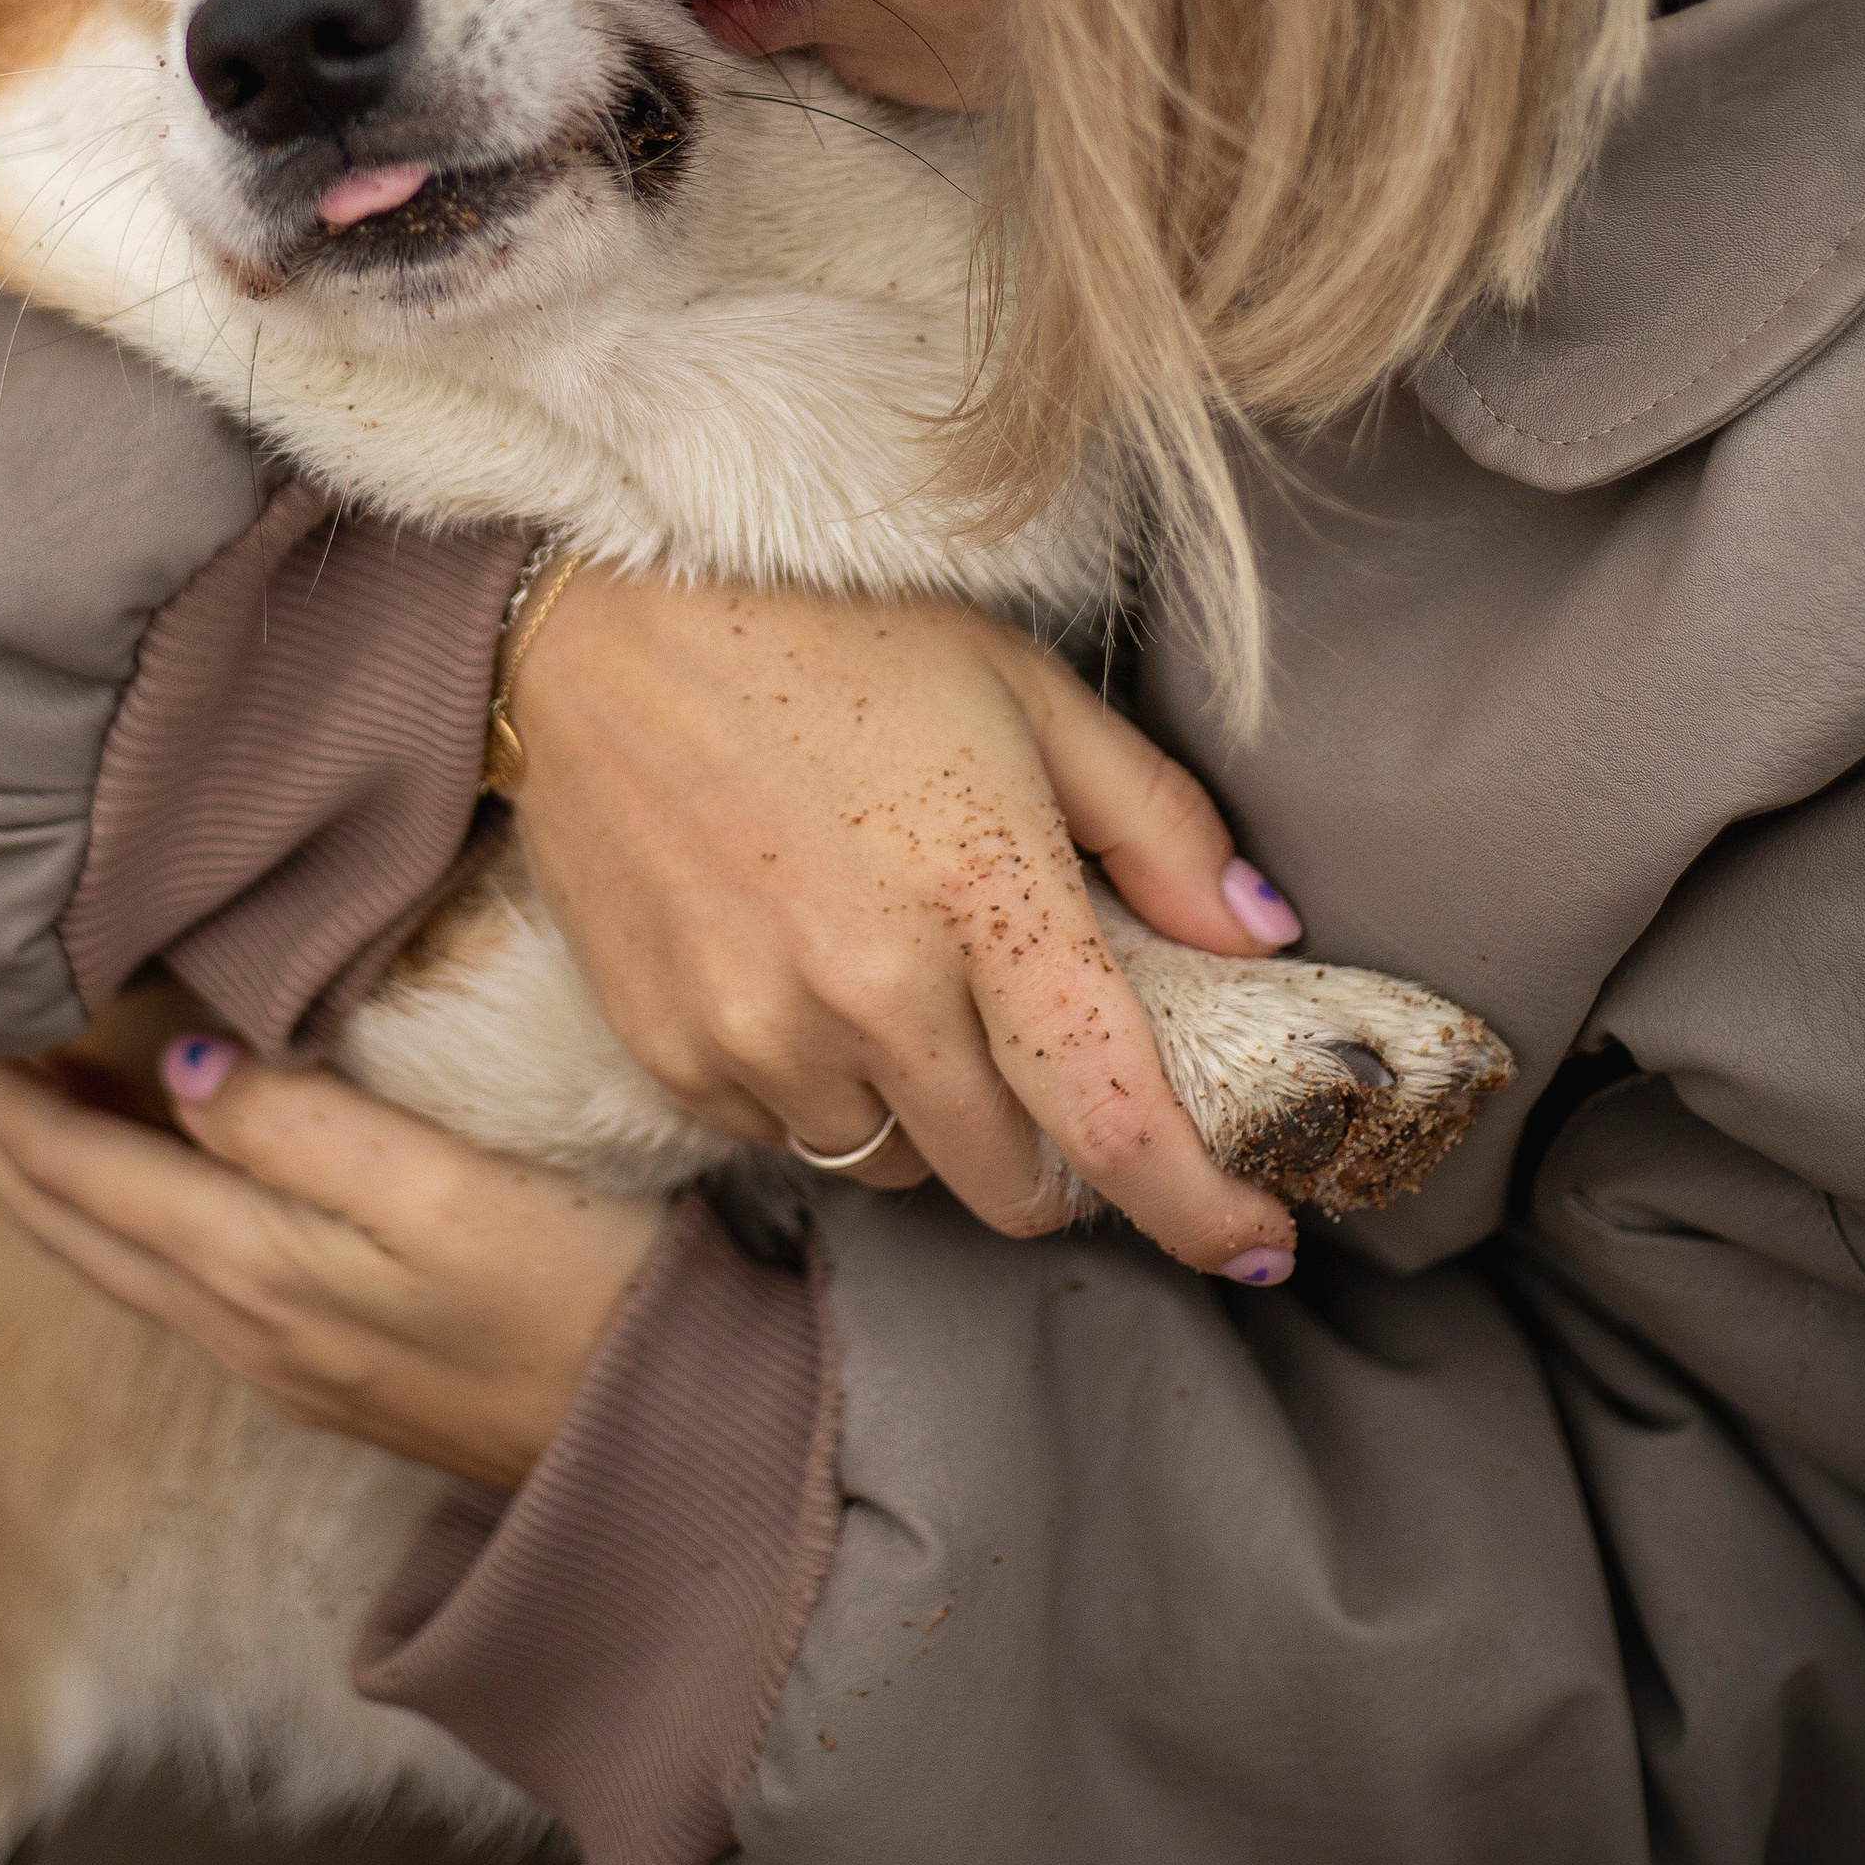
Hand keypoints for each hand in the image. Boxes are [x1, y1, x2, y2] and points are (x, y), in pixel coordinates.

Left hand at [0, 1039, 665, 1490]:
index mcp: (252, 1269)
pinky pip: (177, 1275)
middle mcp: (241, 1325)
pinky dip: (124, 1210)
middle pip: (73, 1226)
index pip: (78, 1174)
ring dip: (51, 1175)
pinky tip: (147, 1170)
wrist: (654, 1449)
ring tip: (12, 1099)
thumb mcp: (439, 1189)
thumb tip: (170, 1070)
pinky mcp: (331, 1364)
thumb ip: (298, 1125)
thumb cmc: (569, 1295)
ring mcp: (283, 1357)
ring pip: (118, 1255)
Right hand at [507, 574, 1300, 1277]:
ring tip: (904, 982)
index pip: (1116, 1119)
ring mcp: (756, 1034)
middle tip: (1050, 1065)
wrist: (602, 621)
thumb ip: (1159, 825)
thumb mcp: (1027, 690)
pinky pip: (786, 1135)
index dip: (1201, 1207)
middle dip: (1059, 1155)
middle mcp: (868, 994)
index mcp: (982, 898)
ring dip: (932, 1116)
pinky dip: (822, 1090)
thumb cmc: (831, 632)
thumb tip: (1262, 938)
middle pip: (1012, 1184)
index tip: (1258, 1243)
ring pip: (897, 1167)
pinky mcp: (671, 1053)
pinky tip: (804, 976)